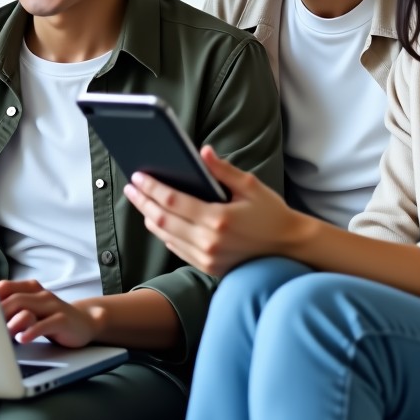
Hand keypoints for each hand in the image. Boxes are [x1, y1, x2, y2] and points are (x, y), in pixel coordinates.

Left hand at [0, 279, 98, 346]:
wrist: (85, 322)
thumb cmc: (52, 318)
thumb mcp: (32, 310)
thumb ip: (13, 310)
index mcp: (30, 289)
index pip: (5, 287)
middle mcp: (40, 294)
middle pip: (14, 298)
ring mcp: (52, 306)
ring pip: (27, 308)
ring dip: (10, 321)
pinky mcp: (62, 320)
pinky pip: (45, 324)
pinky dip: (32, 331)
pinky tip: (23, 339)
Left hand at [123, 145, 296, 275]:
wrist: (288, 248)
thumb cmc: (270, 213)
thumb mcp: (250, 186)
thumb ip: (223, 170)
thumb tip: (202, 152)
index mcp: (218, 219)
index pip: (173, 201)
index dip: (152, 187)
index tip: (137, 176)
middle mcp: (208, 242)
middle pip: (162, 219)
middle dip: (142, 201)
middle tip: (130, 186)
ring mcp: (206, 258)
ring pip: (165, 236)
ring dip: (148, 217)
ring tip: (139, 201)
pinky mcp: (207, 267)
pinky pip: (176, 249)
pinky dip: (163, 233)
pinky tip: (157, 219)